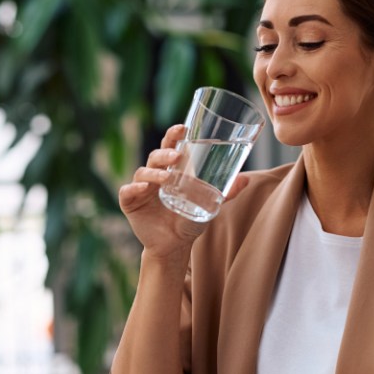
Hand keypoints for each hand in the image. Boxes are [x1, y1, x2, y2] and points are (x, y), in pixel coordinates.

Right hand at [118, 125, 248, 261]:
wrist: (175, 245)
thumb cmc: (190, 219)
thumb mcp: (209, 205)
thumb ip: (226, 193)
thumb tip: (246, 179)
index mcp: (171, 169)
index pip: (170, 146)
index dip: (173, 135)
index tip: (182, 128)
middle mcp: (154, 175)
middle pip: (155, 156)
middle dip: (165, 153)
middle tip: (177, 155)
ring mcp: (141, 188)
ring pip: (143, 172)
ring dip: (154, 172)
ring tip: (167, 177)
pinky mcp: (130, 203)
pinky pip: (128, 191)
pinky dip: (134, 188)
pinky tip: (144, 188)